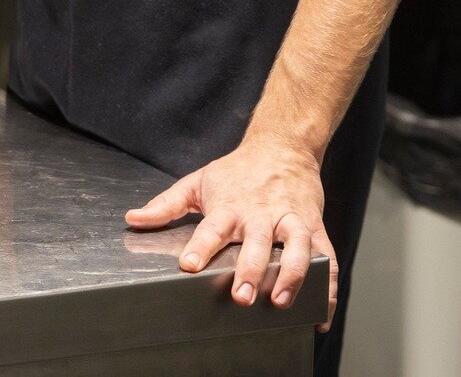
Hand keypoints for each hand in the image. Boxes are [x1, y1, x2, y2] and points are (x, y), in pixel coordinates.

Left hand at [124, 135, 336, 329]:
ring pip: (295, 248)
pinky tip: (320, 312)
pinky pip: (325, 258)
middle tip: (240, 296)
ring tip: (280, 300)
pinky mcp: (314, 227)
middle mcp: (261, 215)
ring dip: (290, 275)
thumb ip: (166, 204)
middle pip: (256, 243)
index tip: (188, 265)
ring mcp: (290, 221)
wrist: (283, 147)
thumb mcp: (198, 182)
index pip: (211, 227)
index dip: (200, 247)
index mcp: (230, 206)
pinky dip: (326, 286)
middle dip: (249, 270)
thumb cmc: (238, 171)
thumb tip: (134, 219)